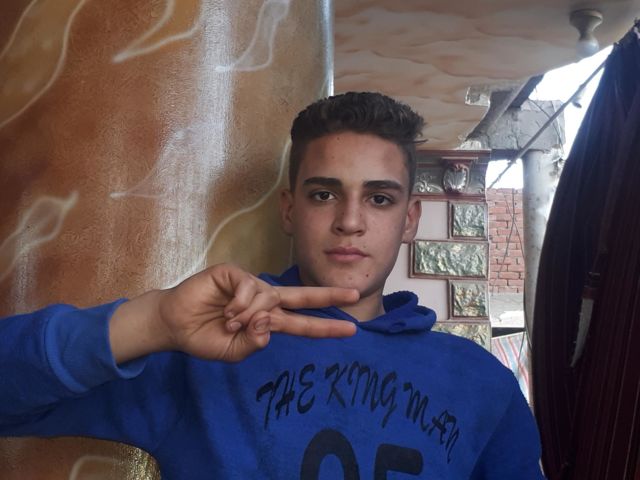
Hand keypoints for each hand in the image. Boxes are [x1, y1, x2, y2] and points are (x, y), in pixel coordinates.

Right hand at [109, 263, 358, 362]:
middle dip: (328, 296)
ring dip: (250, 315)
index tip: (351, 329)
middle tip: (354, 294)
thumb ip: (253, 344)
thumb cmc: (204, 337)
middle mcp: (264, 300)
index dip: (325, 327)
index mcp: (267, 320)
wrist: (175, 325)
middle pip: (302, 296)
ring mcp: (250, 285)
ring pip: (268, 297)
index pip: (302, 323)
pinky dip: (240, 303)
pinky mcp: (233, 273)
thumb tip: (268, 325)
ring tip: (229, 322)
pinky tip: (227, 310)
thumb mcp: (232, 351)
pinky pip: (249, 287)